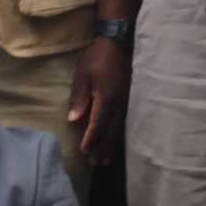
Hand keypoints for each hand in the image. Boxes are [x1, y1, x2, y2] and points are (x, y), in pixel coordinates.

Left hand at [67, 35, 130, 169]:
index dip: (90, 140)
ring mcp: (129, 102)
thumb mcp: (82, 75)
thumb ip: (79, 98)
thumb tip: (73, 121)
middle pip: (111, 132)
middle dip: (101, 148)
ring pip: (121, 130)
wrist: (118, 42)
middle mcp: (121, 103)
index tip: (83, 152)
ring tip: (105, 159)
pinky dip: (120, 136)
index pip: (98, 125)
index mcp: (107, 98)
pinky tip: (116, 143)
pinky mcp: (132, 99)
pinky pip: (126, 123)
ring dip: (112, 146)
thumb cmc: (96, 57)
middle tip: (94, 163)